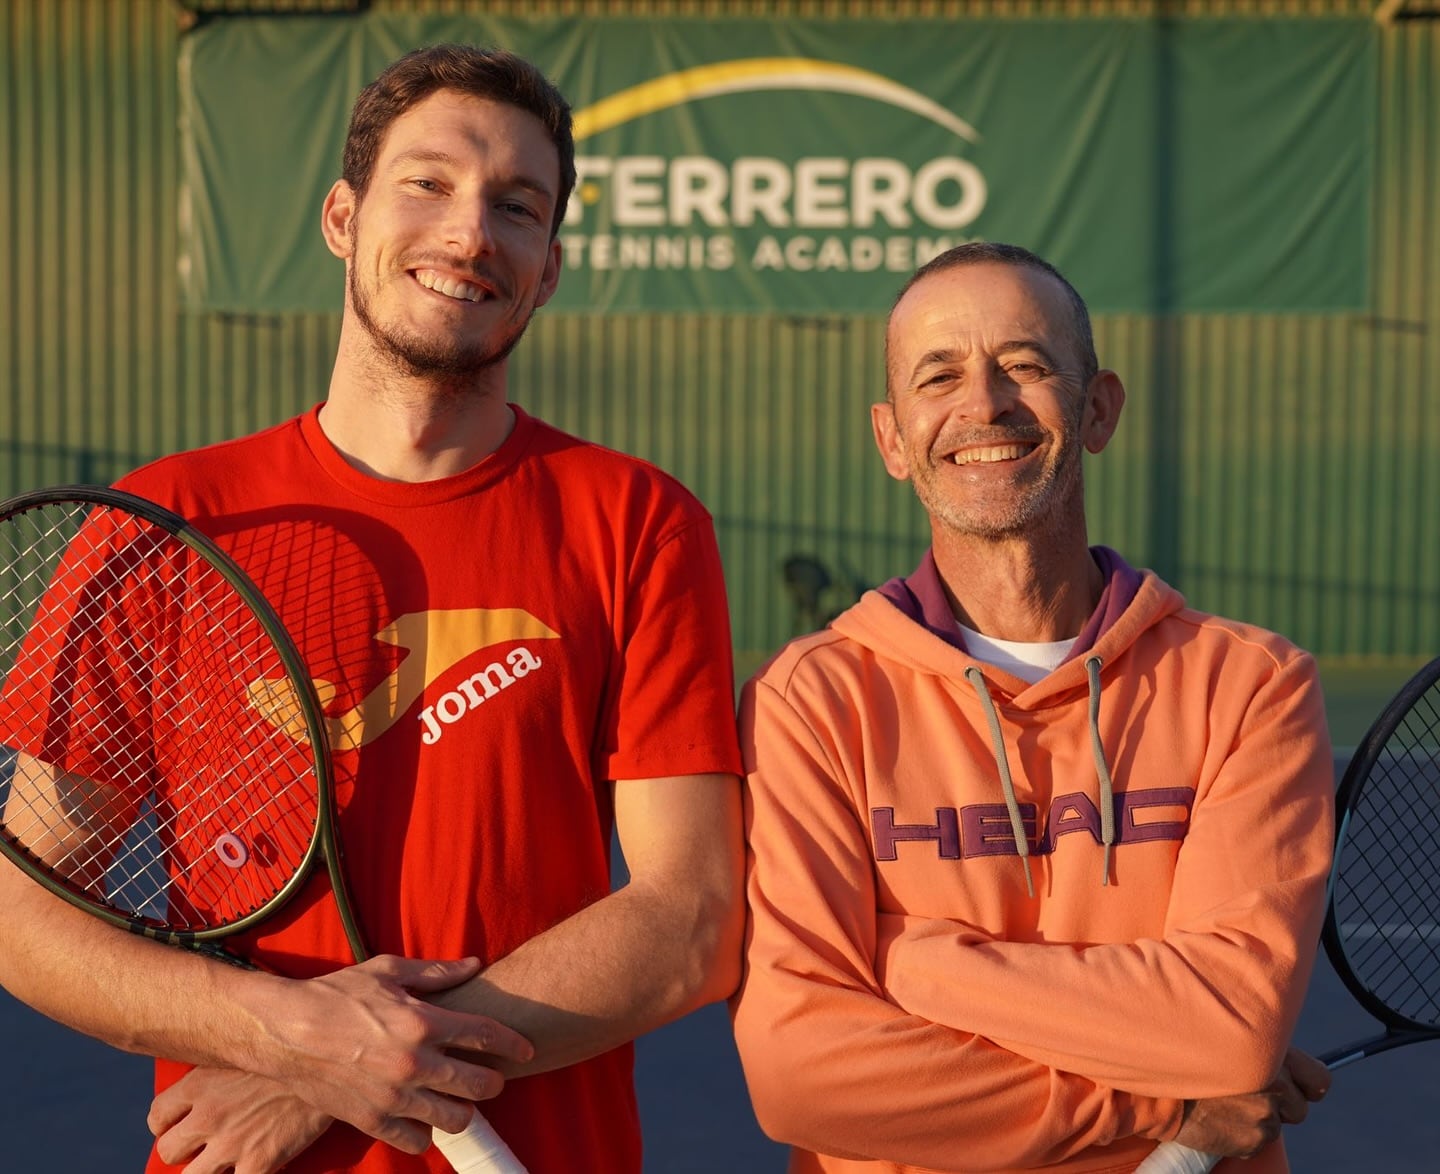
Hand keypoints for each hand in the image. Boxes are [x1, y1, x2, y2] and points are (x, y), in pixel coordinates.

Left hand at [148, 1068, 329, 1173]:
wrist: (331, 1062)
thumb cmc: (291, 1052)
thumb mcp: (246, 1050)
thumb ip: (222, 1066)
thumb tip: (212, 1070)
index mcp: (200, 1083)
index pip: (157, 1116)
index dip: (167, 1126)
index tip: (182, 1126)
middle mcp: (208, 1114)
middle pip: (167, 1150)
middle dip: (184, 1150)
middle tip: (204, 1146)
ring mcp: (231, 1142)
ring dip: (206, 1171)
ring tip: (224, 1162)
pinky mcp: (259, 1162)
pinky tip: (253, 1169)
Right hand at [247, 955, 531, 1152]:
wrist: (286, 1032)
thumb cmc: (338, 994)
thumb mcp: (388, 971)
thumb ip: (437, 972)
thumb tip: (476, 964)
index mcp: (423, 1022)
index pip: (485, 1035)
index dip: (513, 1043)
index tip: (526, 1049)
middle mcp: (414, 1062)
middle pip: (479, 1084)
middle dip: (495, 1082)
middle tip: (493, 1077)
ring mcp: (394, 1096)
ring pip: (454, 1118)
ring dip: (464, 1110)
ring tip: (459, 1099)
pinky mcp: (371, 1119)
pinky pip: (415, 1141)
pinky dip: (425, 1134)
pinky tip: (424, 1118)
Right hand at [1172, 1047, 1330, 1157]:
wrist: (1159, 1087)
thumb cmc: (1190, 1056)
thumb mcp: (1229, 1040)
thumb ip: (1263, 1052)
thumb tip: (1287, 1068)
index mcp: (1274, 1057)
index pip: (1319, 1080)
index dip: (1306, 1085)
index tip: (1294, 1086)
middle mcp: (1275, 1087)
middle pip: (1299, 1109)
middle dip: (1279, 1105)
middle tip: (1247, 1095)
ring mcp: (1265, 1117)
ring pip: (1276, 1126)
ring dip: (1257, 1119)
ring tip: (1226, 1105)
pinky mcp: (1253, 1141)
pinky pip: (1258, 1142)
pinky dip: (1243, 1134)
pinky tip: (1220, 1120)